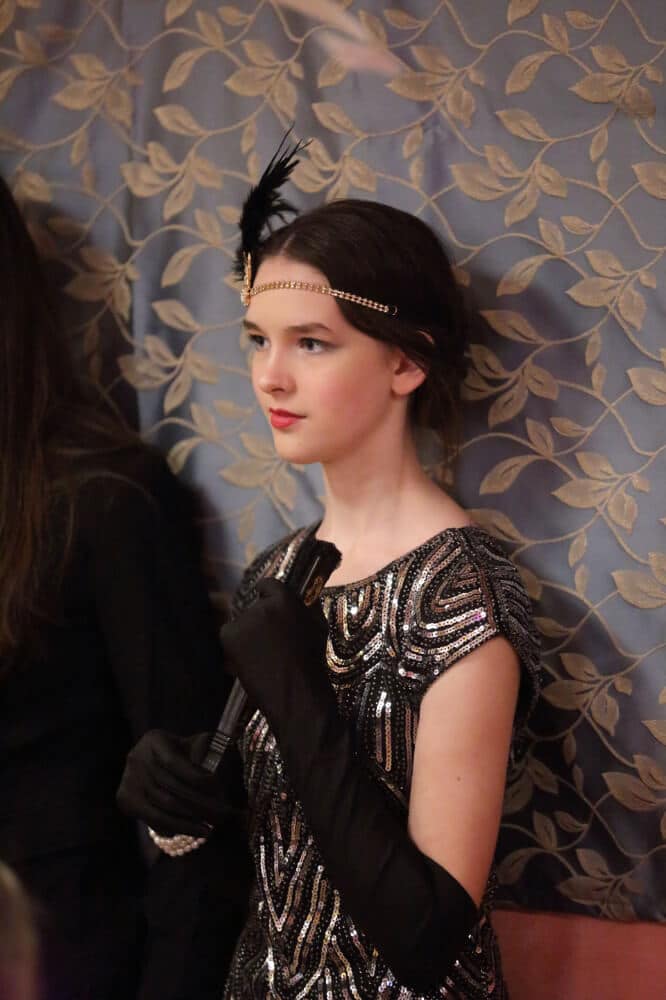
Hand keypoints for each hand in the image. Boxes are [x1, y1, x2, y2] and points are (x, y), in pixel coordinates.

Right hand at [117, 729, 238, 836]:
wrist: (154, 764)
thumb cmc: (182, 753)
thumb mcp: (193, 744)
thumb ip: (204, 750)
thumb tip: (212, 768)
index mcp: (154, 740)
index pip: (174, 762)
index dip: (196, 777)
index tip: (218, 789)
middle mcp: (137, 758)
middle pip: (170, 786)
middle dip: (199, 804)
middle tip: (221, 815)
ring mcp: (129, 780)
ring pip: (163, 806)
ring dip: (189, 821)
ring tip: (209, 828)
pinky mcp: (125, 800)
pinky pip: (152, 819)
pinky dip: (174, 827)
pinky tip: (193, 831)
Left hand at [219, 578, 331, 735]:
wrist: (295, 694)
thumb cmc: (312, 662)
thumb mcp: (319, 627)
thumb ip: (309, 607)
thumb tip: (305, 596)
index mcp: (285, 600)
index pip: (268, 584)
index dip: (270, 596)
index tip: (272, 608)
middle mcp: (262, 606)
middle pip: (256, 606)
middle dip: (262, 619)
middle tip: (271, 640)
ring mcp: (243, 621)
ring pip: (243, 621)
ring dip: (249, 633)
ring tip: (262, 655)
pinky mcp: (229, 636)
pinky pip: (230, 634)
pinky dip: (236, 645)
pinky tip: (250, 659)